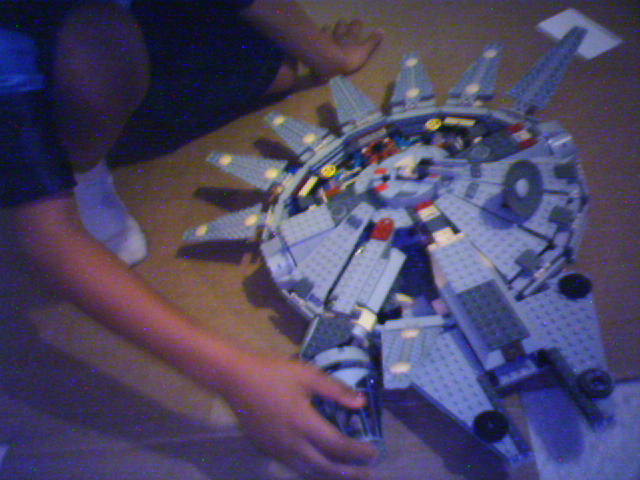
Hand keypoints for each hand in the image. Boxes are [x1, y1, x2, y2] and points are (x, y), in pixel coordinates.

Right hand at [221, 353, 377, 478]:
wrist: (236, 378)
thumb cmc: (274, 372)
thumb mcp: (308, 375)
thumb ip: (336, 390)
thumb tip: (361, 403)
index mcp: (304, 423)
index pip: (338, 446)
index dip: (358, 452)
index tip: (374, 452)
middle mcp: (292, 443)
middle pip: (325, 468)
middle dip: (349, 473)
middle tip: (367, 473)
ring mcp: (277, 449)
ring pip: (308, 471)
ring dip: (330, 475)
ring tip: (347, 475)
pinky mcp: (267, 449)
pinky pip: (294, 466)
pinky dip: (312, 470)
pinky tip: (320, 465)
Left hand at [320, 19, 383, 77]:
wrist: (328, 63)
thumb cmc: (348, 59)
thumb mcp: (364, 51)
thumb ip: (372, 41)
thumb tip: (382, 30)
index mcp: (351, 37)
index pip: (355, 27)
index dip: (357, 24)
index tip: (359, 21)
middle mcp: (339, 36)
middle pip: (341, 27)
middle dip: (343, 24)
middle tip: (343, 22)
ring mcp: (327, 40)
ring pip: (328, 31)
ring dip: (329, 28)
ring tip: (328, 26)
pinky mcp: (318, 47)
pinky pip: (317, 39)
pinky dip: (318, 36)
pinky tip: (316, 36)